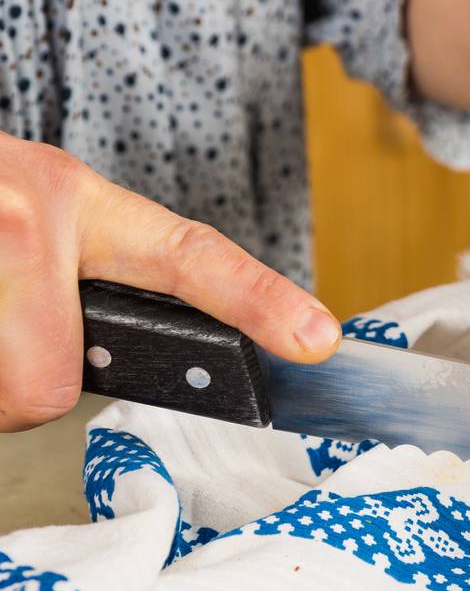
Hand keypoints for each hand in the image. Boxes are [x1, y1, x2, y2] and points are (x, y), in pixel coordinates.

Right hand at [0, 135, 341, 430]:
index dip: (258, 301)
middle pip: (42, 389)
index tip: (318, 340)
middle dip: (20, 388)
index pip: (189, 257)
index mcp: (76, 201)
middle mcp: (29, 215)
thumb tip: (98, 373)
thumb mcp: (40, 215)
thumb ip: (90, 283)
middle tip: (5, 342)